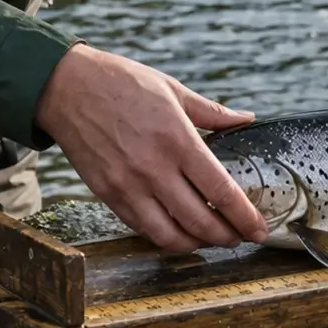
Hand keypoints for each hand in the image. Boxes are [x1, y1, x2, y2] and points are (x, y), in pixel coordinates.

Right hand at [35, 43, 267, 252]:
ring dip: (197, 244)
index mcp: (177, 139)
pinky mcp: (107, 195)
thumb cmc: (122, 82)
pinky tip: (178, 228)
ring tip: (211, 238)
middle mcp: (154, 169)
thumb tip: (246, 119)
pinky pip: (142, 228)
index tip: (260, 229)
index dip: (245, 217)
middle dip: (227, 237)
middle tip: (240, 237)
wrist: (67, 88)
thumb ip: (212, 112)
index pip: (221, 191)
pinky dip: (165, 235)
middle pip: (200, 222)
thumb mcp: (173, 89)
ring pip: (170, 236)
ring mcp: (128, 186)